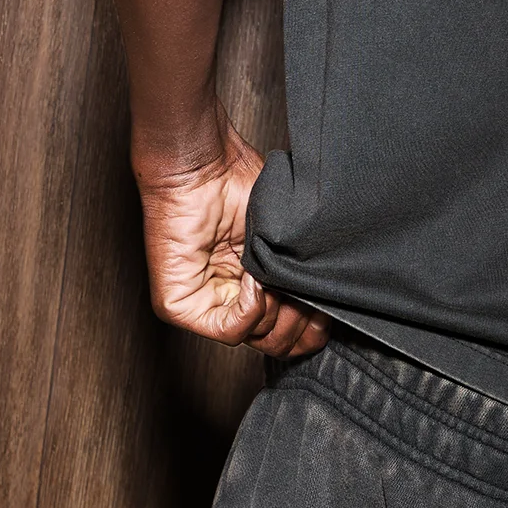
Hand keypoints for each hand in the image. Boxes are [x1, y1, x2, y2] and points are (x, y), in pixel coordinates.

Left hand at [135, 105, 330, 359]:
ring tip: (275, 274)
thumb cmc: (239, 187)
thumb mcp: (284, 240)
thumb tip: (327, 309)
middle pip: (277, 343)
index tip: (328, 300)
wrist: (203, 164)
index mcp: (255, 286)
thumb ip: (301, 278)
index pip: (290, 332)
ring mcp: (204, 304)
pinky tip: (253, 278)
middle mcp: (230, 299)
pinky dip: (251, 308)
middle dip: (300, 319)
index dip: (315, 323)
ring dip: (276, 307)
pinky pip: (229, 330)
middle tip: (302, 288)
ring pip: (256, 338)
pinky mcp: (179, 305)